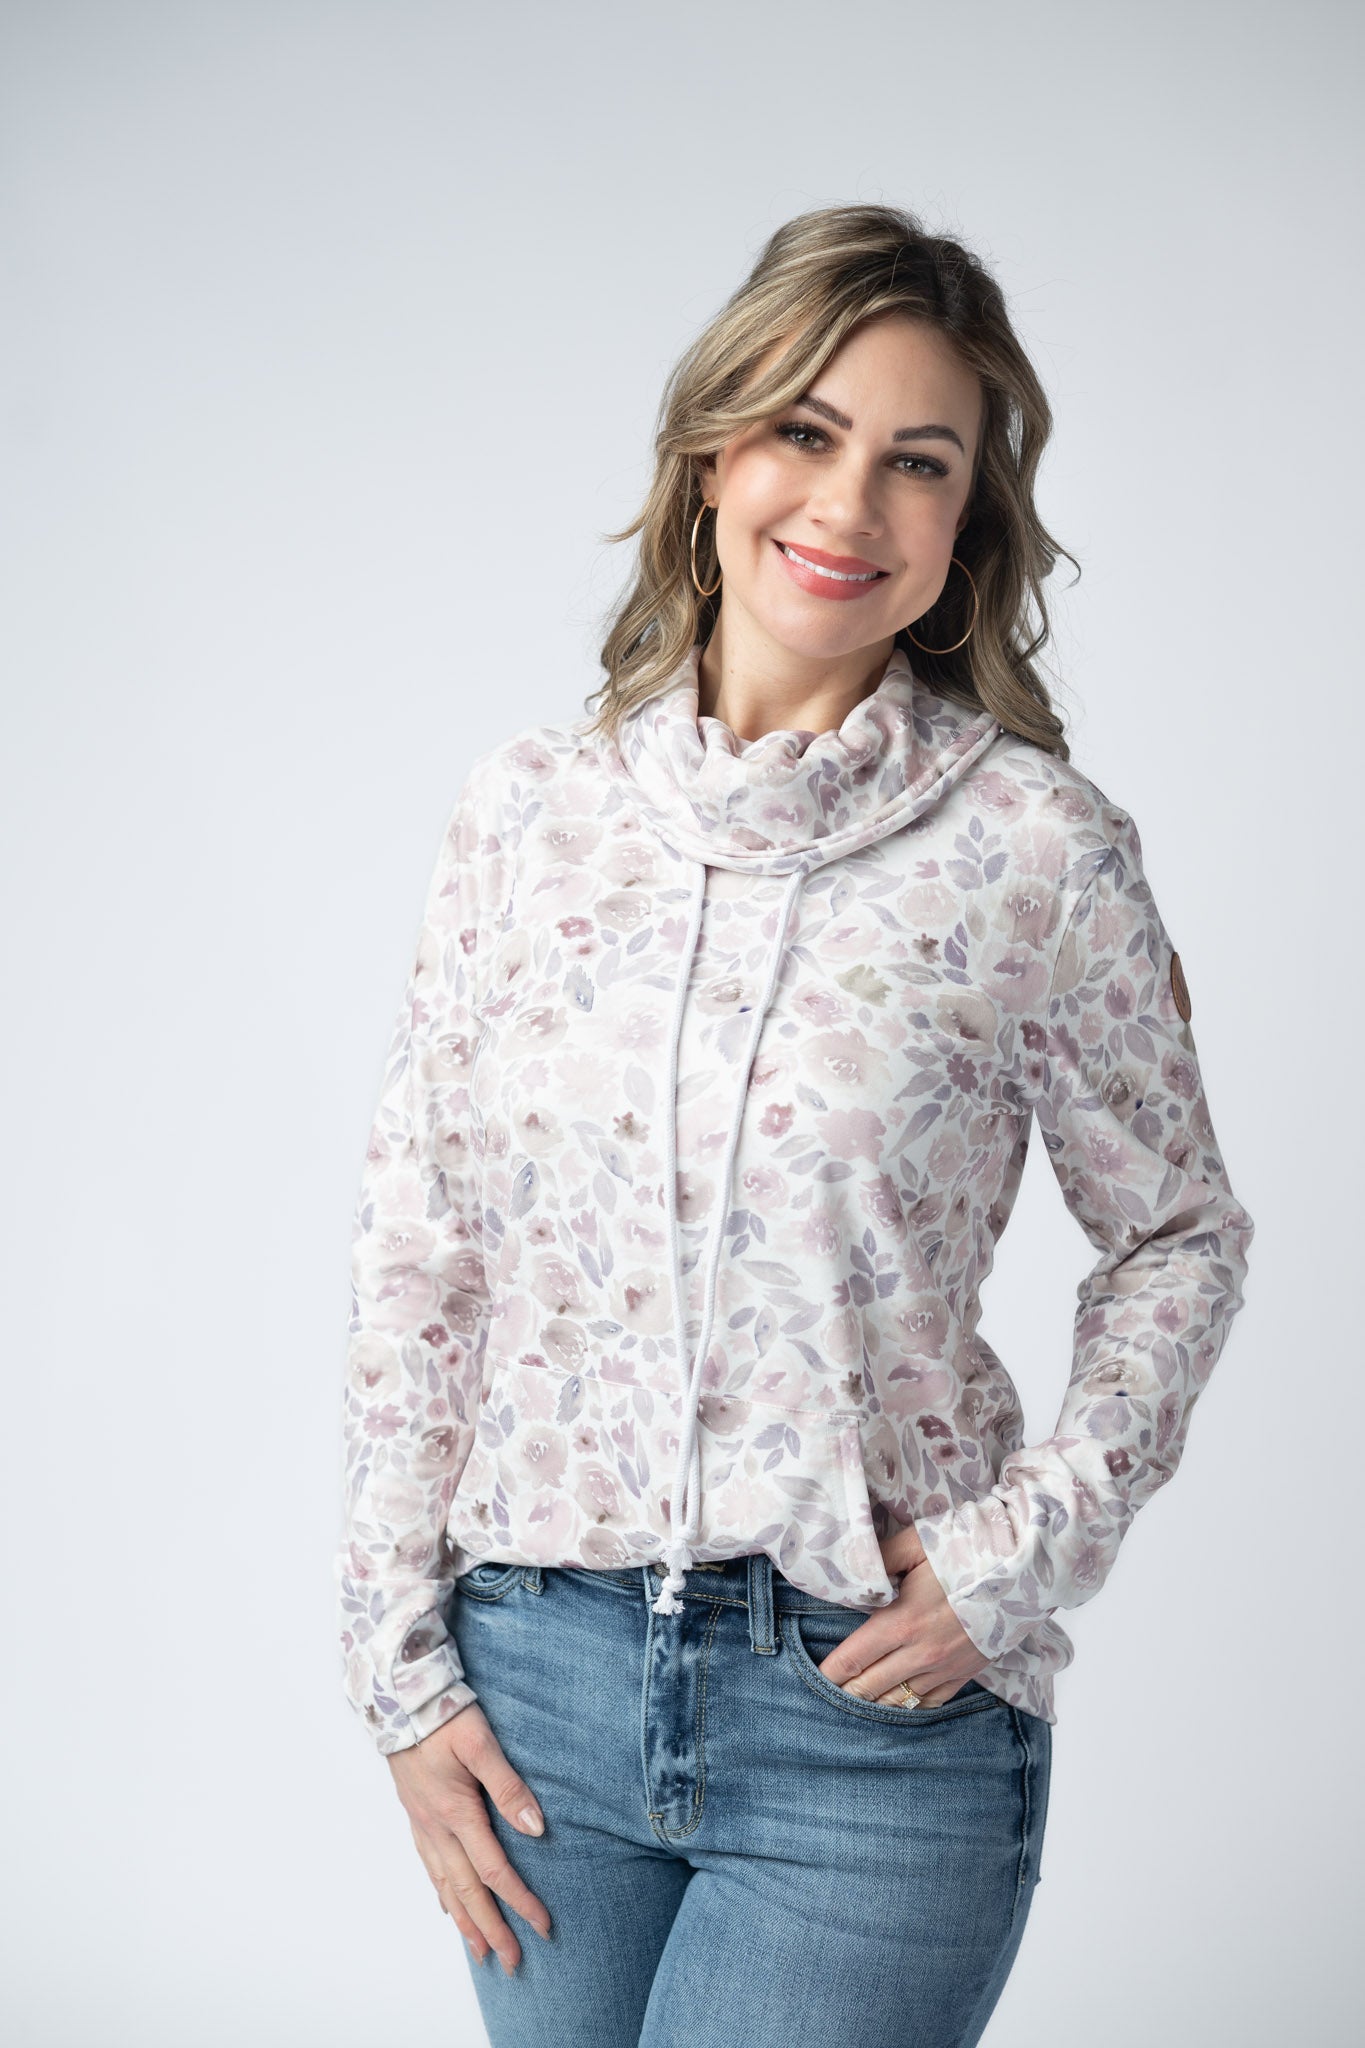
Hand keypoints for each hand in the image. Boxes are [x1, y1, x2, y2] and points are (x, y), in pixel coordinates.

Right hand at [386, 1702, 551, 1974]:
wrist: (397, 1698)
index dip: (520, 1902)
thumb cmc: (443, 1714)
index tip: (542, 1926)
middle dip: (491, 1929)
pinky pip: (428, 1866)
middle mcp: (436, 1827)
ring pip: (445, 1885)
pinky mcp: (415, 1815)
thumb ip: (508, 1785)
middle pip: (467, 1891)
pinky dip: (440, 1892)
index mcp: (456, 1812)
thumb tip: (536, 1828)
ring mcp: (422, 1824)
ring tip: (480, 1951)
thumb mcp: (481, 1742)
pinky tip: (446, 1906)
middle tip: (512, 1962)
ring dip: (464, 1921)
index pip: (494, 1871)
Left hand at [815, 1519, 989, 1707]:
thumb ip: (879, 1558)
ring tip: (850, 1709)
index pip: (851, 1658)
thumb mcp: (916, 1543)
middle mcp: (919, 1653)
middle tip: (820, 1701)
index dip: (828, 1673)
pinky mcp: (964, 1674)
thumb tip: (853, 1572)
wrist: (1024, 1571)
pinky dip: (907, 1707)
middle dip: (842, 1694)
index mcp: (901, 1621)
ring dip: (871, 1705)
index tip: (811, 1680)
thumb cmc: (968, 1550)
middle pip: (868, 1687)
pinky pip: (928, 1703)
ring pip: (896, 1700)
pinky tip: (894, 1707)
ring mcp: (943, 1668)